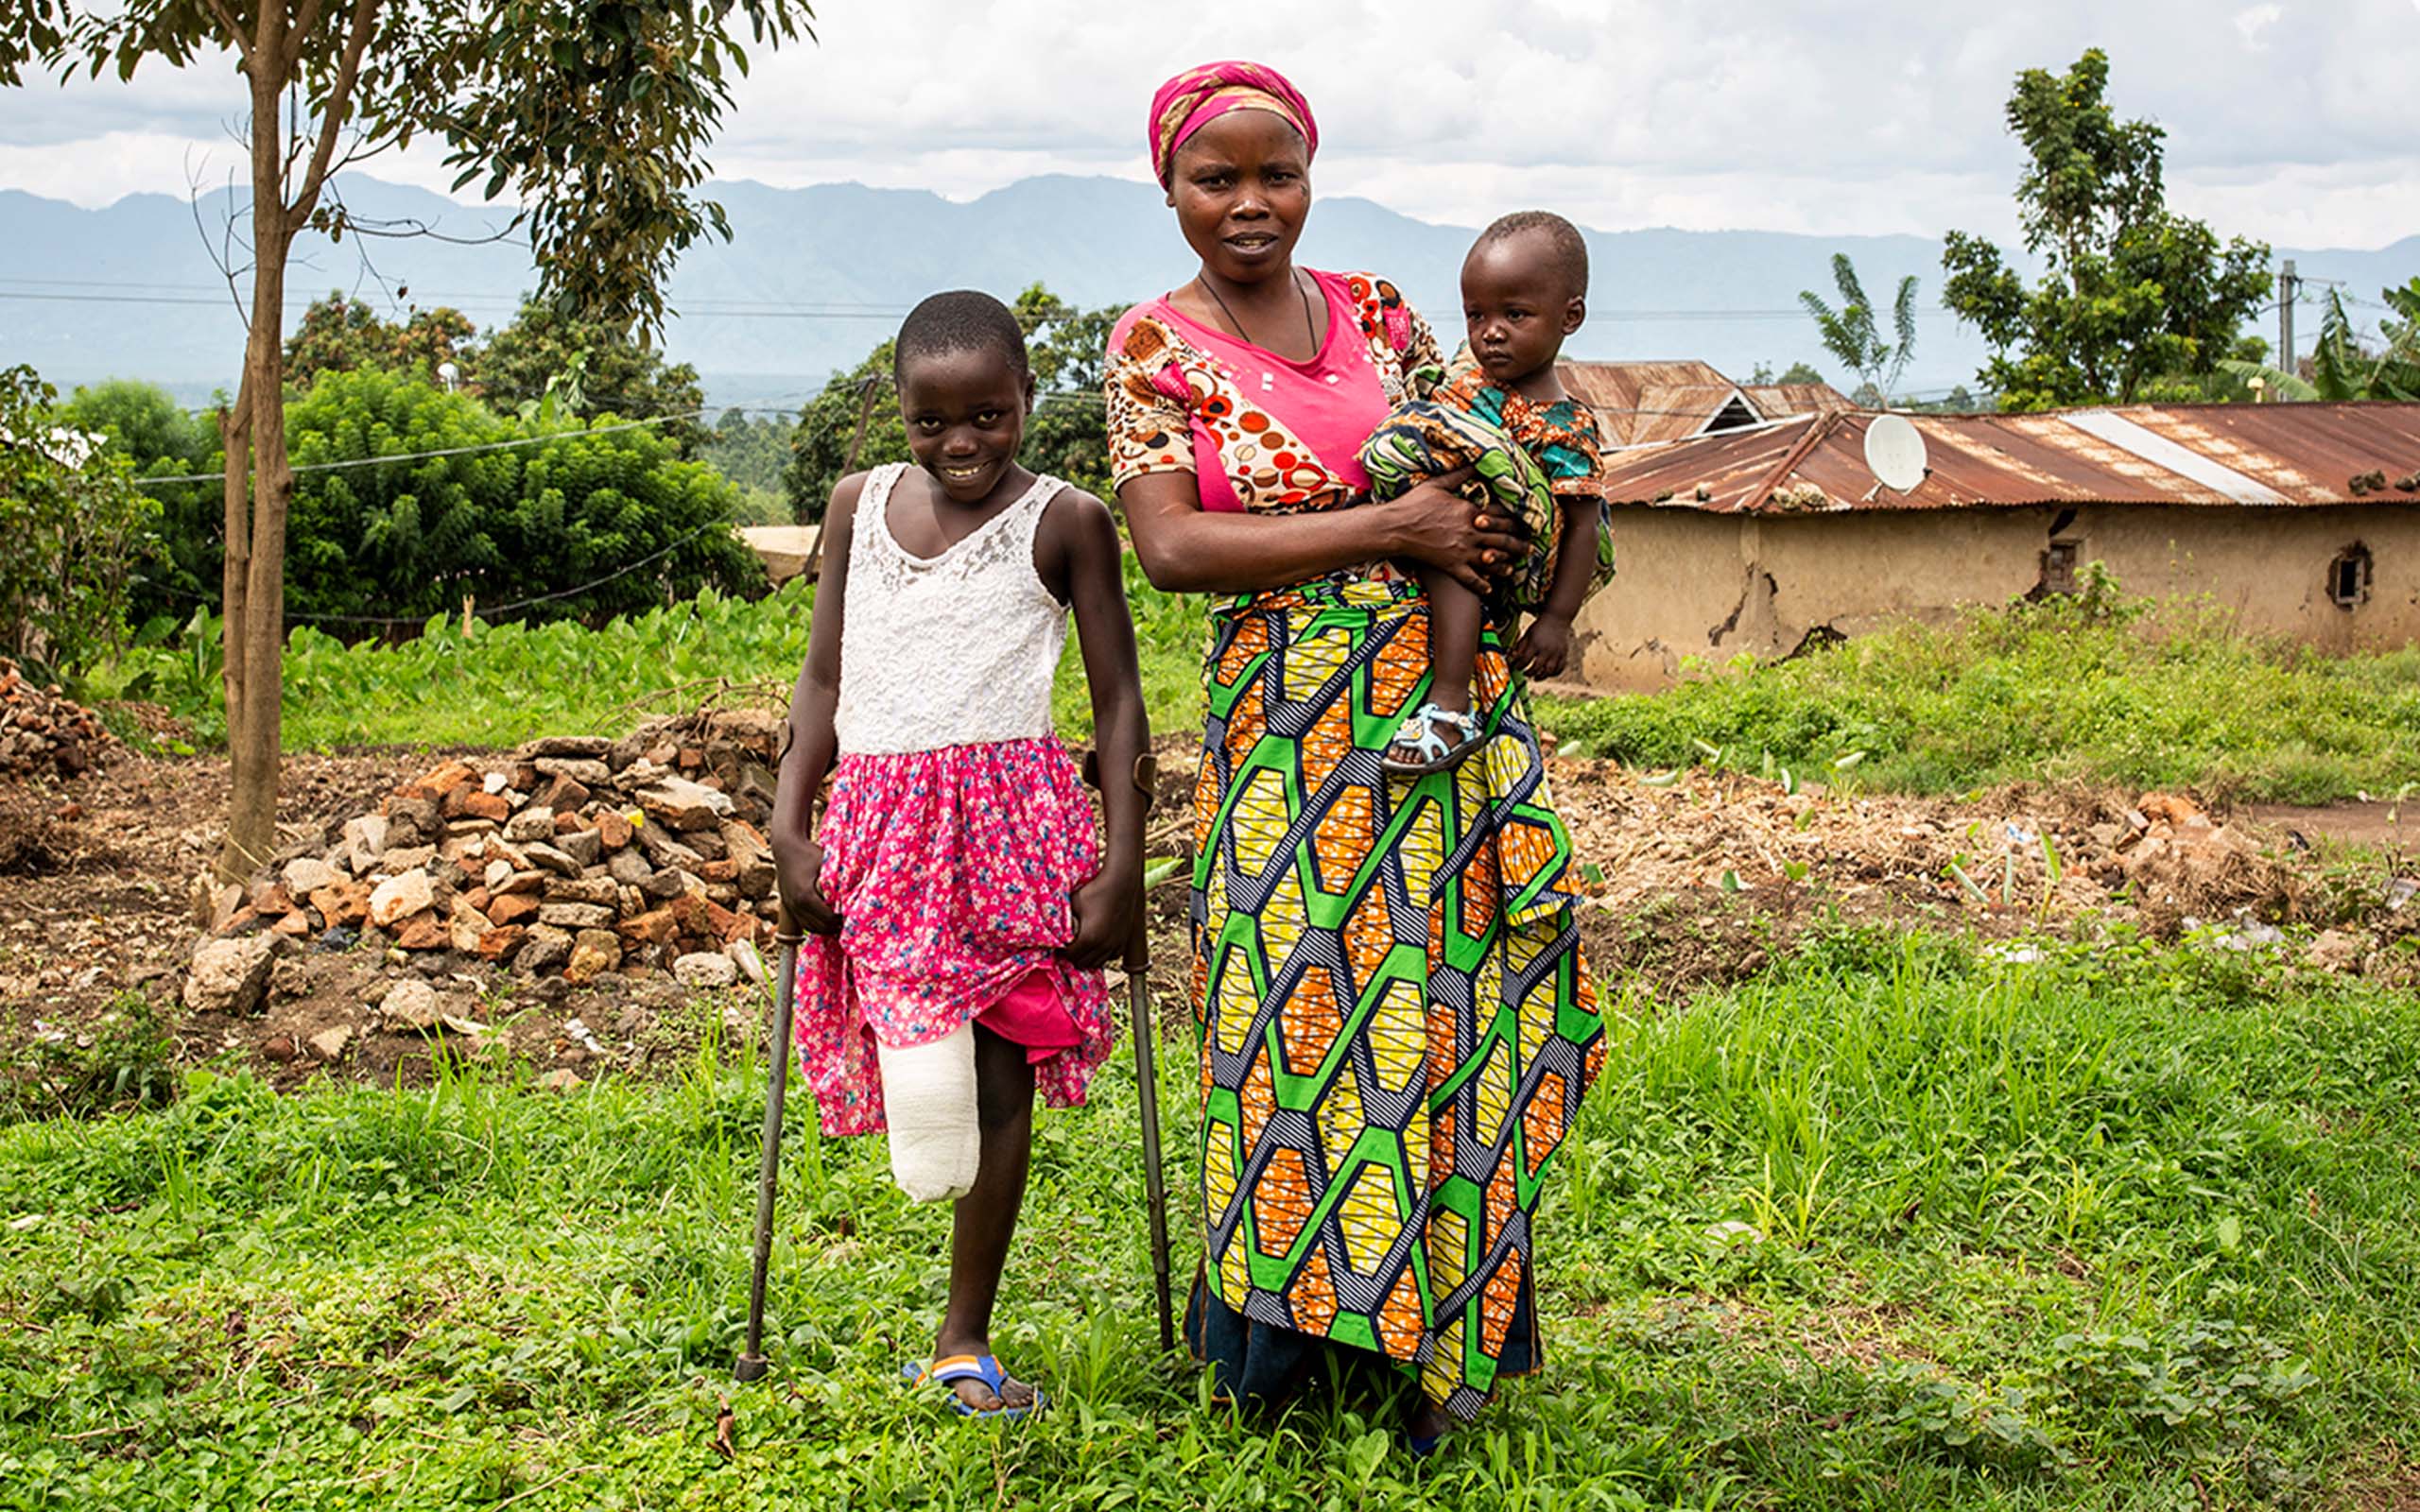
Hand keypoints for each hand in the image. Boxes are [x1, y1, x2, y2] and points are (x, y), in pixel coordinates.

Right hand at [772, 836, 843, 936]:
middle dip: (835, 926)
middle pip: (820, 927)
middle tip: (849, 921)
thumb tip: (860, 887)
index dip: (842, 920)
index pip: (828, 919)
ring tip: (839, 923)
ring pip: (810, 928)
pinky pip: (803, 923)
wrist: (786, 848)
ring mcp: (790, 907)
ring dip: (825, 929)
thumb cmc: (809, 854)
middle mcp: (796, 905)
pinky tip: (827, 921)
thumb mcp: (827, 863)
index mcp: (806, 896)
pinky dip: (815, 925)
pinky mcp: (788, 906)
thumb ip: (839, 878)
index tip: (852, 915)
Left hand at [1064, 865, 1139, 970]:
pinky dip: (1103, 954)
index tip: (1059, 945)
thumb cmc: (1094, 890)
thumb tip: (1053, 927)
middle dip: (1074, 956)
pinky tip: (1098, 945)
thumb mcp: (1073, 903)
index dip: (1062, 952)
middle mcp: (1103, 945)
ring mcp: (1115, 944)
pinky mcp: (1124, 940)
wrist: (1120, 883)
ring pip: (1097, 963)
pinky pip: (1112, 956)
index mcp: (1089, 938)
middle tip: (1069, 947)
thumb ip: (1063, 918)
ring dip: (1088, 957)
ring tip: (1082, 948)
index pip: (1070, 956)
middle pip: (1083, 963)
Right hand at [1384, 465, 1523, 595]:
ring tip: (1513, 567)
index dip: (1514, 518)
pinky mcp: (1452, 566)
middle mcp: (1471, 532)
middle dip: (1518, 543)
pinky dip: (1483, 586)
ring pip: (1493, 560)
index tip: (1522, 521)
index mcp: (1470, 510)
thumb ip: (1460, 474)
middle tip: (1528, 547)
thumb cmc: (1413, 503)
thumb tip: (1476, 461)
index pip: (1500, 514)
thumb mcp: (1438, 484)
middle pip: (1503, 538)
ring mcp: (1463, 551)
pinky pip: (1472, 580)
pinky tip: (1490, 589)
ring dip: (1506, 564)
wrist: (1394, 527)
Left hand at [1510, 614, 1572, 677]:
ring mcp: (1556, 653)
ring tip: (1535, 677)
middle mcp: (1546, 649)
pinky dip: (1554, 673)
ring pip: (1549, 671)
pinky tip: (1547, 673)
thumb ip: (1520, 646)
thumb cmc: (1539, 627)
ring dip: (1541, 677)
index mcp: (1535, 644)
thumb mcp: (1527, 634)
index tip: (1516, 667)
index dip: (1518, 665)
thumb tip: (1511, 657)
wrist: (1556, 618)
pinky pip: (1560, 668)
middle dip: (1529, 673)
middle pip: (1536, 668)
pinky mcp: (1564, 654)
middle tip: (1525, 673)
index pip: (1524, 660)